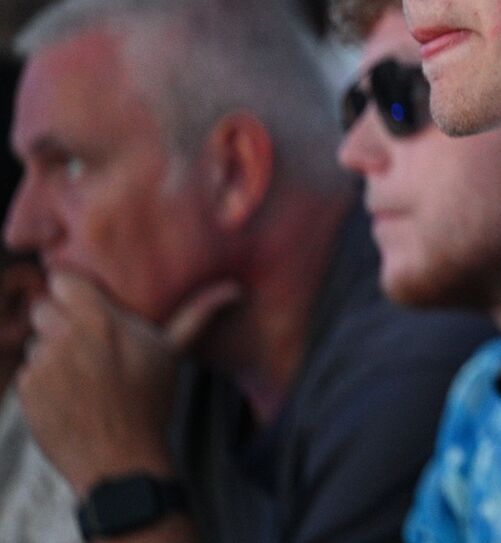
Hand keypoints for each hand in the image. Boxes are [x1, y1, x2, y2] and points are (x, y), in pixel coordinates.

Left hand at [18, 272, 241, 495]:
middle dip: (58, 322)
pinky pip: (27, 371)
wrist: (120, 458)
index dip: (70, 292)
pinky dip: (41, 381)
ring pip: (35, 341)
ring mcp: (42, 363)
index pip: (60, 281)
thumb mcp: (173, 352)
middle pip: (43, 308)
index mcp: (100, 320)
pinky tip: (66, 396)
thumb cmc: (150, 402)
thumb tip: (236, 289)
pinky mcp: (25, 389)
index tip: (81, 304)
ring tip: (80, 375)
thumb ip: (198, 313)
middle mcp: (65, 336)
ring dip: (50, 353)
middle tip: (85, 345)